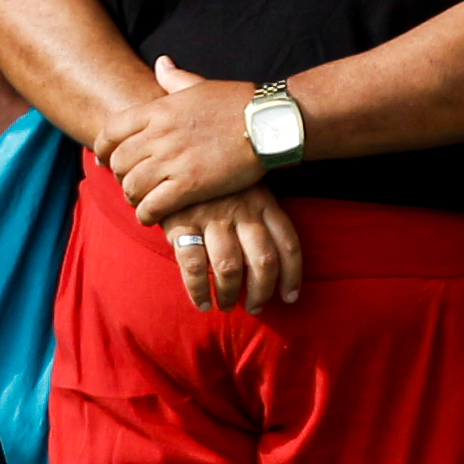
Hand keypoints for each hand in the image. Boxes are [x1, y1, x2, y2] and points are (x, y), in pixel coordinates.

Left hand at [101, 52, 267, 222]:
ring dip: (131, 197)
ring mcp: (173, 161)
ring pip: (132, 186)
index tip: (103, 159)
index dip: (102, 148)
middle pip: (119, 161)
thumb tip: (161, 63)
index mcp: (159, 109)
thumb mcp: (200, 84)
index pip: (112, 130)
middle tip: (127, 184)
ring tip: (139, 202)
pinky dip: (146, 214)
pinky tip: (149, 217)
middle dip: (119, 176)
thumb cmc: (238, 102)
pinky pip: (154, 205)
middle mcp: (159, 135)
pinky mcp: (190, 185)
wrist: (268, 122)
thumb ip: (175, 78)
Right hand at [160, 185, 305, 314]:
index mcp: (264, 200)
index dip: (292, 276)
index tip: (289, 297)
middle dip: (261, 292)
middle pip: (263, 261)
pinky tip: (201, 304)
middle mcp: (242, 209)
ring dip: (229, 294)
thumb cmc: (217, 182)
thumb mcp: (248, 187)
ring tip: (225, 306)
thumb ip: (262, 216)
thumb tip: (274, 265)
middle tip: (255, 307)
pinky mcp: (181, 223)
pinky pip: (193, 266)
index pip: (288, 244)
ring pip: (229, 267)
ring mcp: (211, 216)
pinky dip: (198, 291)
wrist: (172, 156)